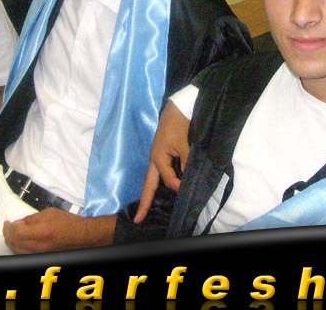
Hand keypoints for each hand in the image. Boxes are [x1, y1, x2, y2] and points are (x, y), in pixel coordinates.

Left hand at [2, 208, 115, 253]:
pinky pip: (22, 255)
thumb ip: (32, 218)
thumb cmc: (69, 223)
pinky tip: (18, 241)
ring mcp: (39, 255)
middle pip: (13, 243)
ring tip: (11, 233)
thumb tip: (19, 223)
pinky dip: (17, 248)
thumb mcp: (50, 213)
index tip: (9, 221)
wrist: (82, 237)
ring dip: (10, 241)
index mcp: (43, 233)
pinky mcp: (40, 259)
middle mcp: (39, 247)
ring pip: (16, 251)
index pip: (16, 233)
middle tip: (7, 226)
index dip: (9, 227)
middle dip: (7, 233)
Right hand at [133, 101, 190, 222]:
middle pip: (148, 185)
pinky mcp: (161, 152)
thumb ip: (186, 163)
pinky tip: (162, 187)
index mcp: (158, 157)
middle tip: (137, 219)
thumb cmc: (180, 124)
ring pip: (152, 179)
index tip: (187, 186)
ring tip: (146, 208)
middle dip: (144, 202)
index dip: (178, 185)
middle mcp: (154, 159)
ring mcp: (156, 156)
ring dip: (151, 192)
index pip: (167, 180)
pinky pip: (159, 171)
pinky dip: (159, 181)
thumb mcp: (185, 145)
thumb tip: (185, 179)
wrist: (178, 107)